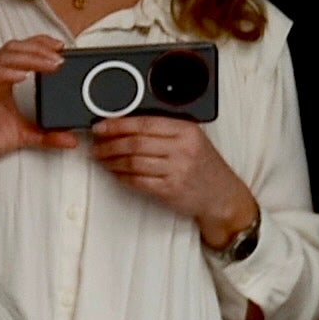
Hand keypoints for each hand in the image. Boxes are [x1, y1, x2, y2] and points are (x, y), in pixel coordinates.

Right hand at [0, 34, 73, 199]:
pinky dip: (5, 73)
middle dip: (39, 49)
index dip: (41, 44)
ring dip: (28, 58)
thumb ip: (47, 135)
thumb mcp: (23, 136)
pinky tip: (21, 75)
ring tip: (48, 63)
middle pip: (14, 49)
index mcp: (4, 82)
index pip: (21, 52)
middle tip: (60, 56)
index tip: (62, 47)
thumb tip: (72, 139)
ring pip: (3, 59)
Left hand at [85, 114, 257, 245]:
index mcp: (186, 130)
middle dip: (109, 144)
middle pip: (134, 142)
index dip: (117, 124)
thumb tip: (125, 124)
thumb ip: (165, 129)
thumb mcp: (192, 139)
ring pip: (132, 162)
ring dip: (111, 161)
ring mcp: (176, 170)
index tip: (100, 126)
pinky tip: (115, 173)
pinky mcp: (169, 189)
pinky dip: (121, 177)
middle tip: (96, 145)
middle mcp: (182, 148)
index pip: (144, 123)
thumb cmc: (204, 166)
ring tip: (101, 159)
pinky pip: (137, 181)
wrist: (222, 196)